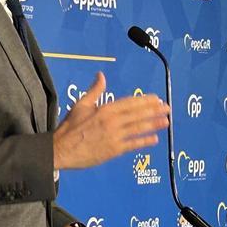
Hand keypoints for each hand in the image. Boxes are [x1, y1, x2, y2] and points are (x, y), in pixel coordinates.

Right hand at [53, 72, 169, 169]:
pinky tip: (155, 139)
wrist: (60, 149)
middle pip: (138, 114)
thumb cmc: (70, 127)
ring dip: (154, 124)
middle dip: (154, 111)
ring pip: (138, 128)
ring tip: (166, 121)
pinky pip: (132, 144)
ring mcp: (114, 136)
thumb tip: (101, 75)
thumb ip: (95, 90)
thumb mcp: (81, 104)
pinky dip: (144, 141)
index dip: (145, 101)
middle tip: (167, 108)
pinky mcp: (113, 150)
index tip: (156, 99)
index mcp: (105, 109)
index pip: (130, 103)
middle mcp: (112, 121)